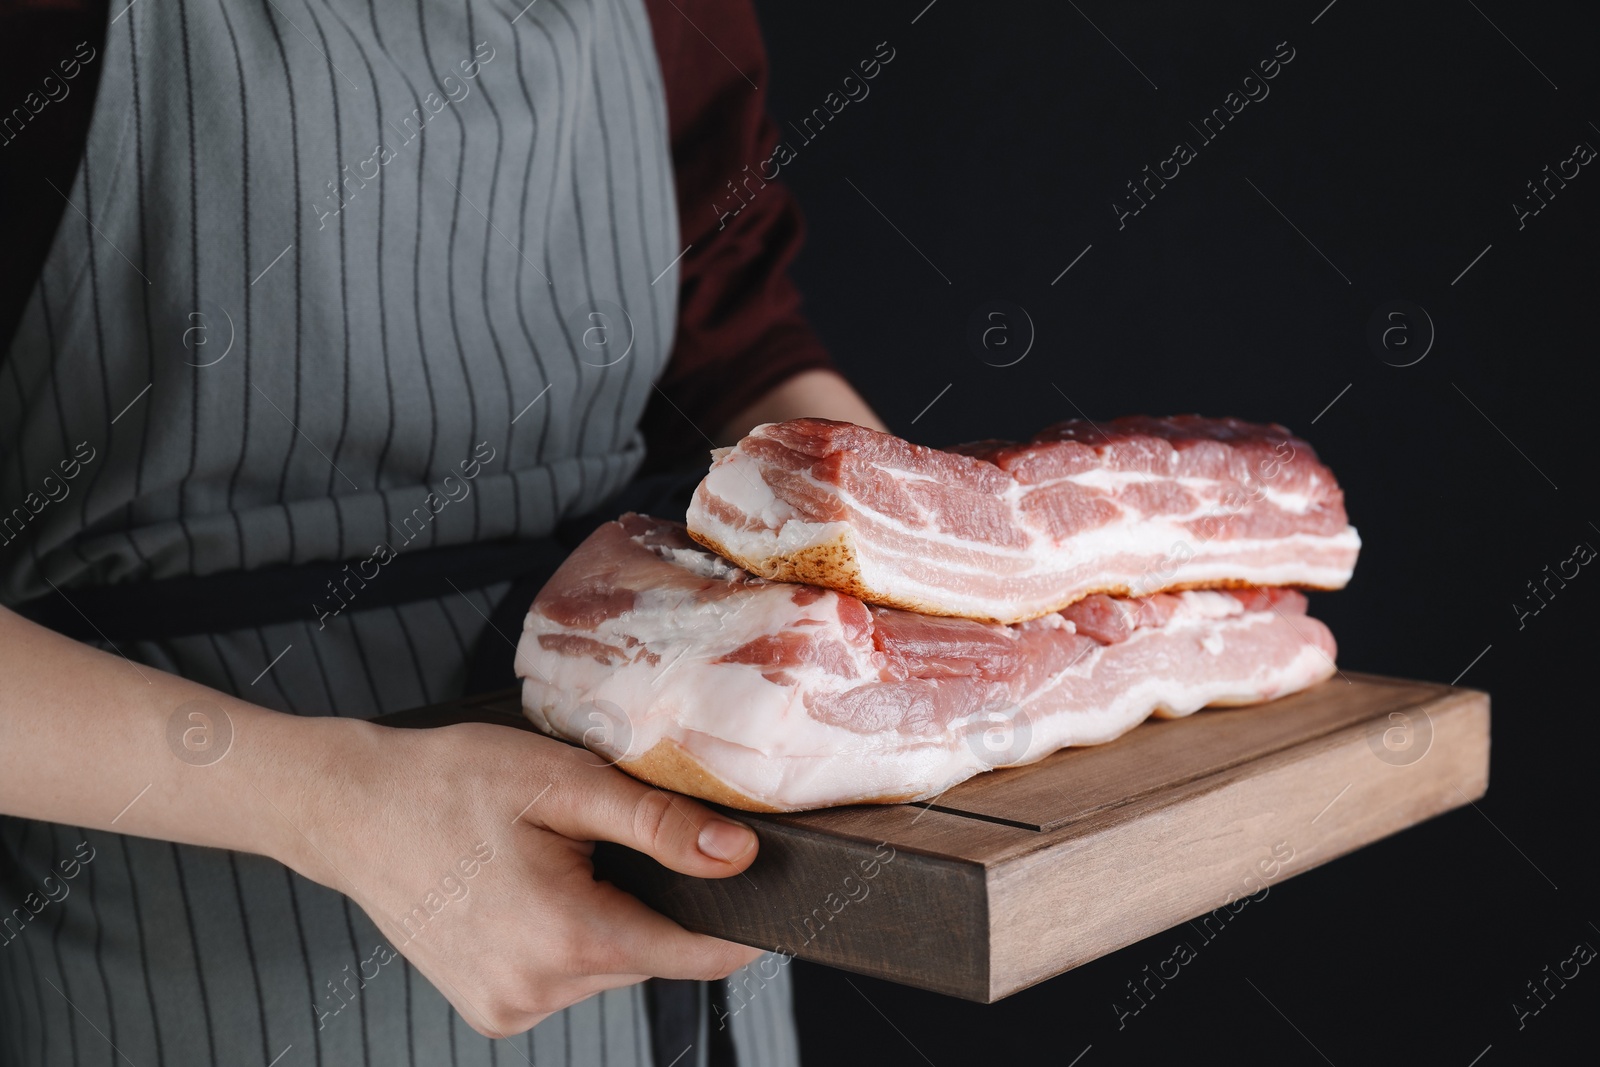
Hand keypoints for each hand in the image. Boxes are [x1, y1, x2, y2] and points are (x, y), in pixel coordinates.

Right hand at [274, 719, 763, 1035]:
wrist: (352, 811)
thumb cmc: (451, 783)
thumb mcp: (566, 782)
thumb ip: (660, 825)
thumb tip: (739, 854)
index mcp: (568, 937)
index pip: (698, 955)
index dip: (736, 920)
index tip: (745, 880)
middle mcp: (540, 990)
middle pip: (651, 953)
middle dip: (650, 900)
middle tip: (604, 838)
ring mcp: (511, 1007)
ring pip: (609, 966)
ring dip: (606, 919)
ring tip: (552, 861)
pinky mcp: (492, 1010)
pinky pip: (566, 978)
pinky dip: (567, 940)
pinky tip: (527, 893)